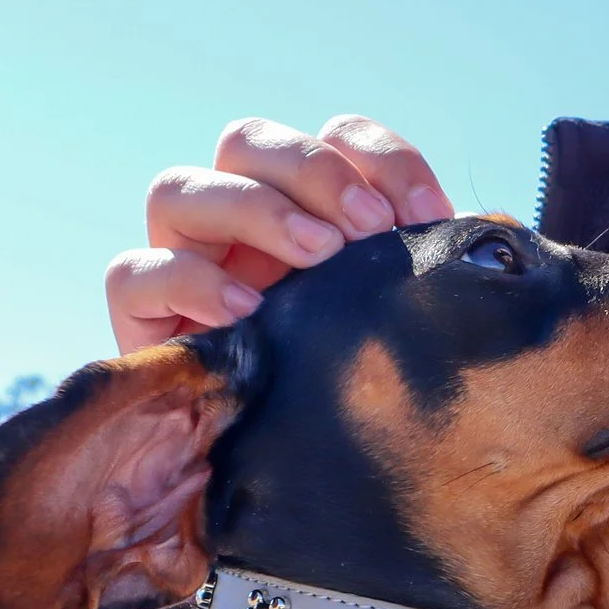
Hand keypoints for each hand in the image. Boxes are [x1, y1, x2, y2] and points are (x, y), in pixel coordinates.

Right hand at [104, 116, 452, 348]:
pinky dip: (187, 280)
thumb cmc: (365, 380)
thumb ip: (426, 270)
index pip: (336, 134)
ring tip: (314, 257)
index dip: (381, 158)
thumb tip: (473, 236)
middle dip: (315, 171)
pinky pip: (134, 272)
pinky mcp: (141, 316)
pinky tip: (247, 312)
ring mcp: (184, 258)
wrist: (295, 474)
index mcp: (310, 204)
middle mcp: (240, 217)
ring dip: (254, 210)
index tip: (429, 216)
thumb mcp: (401, 315)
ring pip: (177, 187)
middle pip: (247, 140)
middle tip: (368, 228)